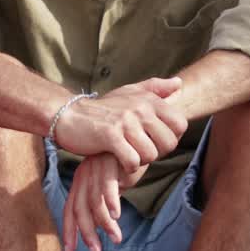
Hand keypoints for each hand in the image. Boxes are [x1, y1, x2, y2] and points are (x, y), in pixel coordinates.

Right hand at [53, 77, 187, 171]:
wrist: (69, 116)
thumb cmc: (103, 109)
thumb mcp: (130, 92)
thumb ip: (155, 88)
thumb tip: (179, 83)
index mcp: (149, 100)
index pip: (180, 125)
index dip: (171, 138)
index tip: (154, 141)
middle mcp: (140, 108)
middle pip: (168, 143)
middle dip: (157, 153)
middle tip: (140, 151)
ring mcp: (125, 122)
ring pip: (150, 155)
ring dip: (140, 161)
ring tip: (128, 155)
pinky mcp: (110, 136)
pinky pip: (132, 161)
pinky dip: (128, 168)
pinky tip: (120, 162)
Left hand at [61, 153, 148, 250]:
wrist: (134, 137)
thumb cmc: (123, 164)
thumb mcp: (109, 185)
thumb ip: (103, 201)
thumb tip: (100, 223)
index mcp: (80, 182)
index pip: (70, 210)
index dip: (69, 231)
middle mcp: (84, 176)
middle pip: (80, 209)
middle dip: (87, 233)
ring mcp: (95, 169)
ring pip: (95, 202)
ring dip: (105, 223)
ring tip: (116, 239)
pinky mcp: (109, 163)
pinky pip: (108, 186)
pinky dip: (111, 202)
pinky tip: (117, 215)